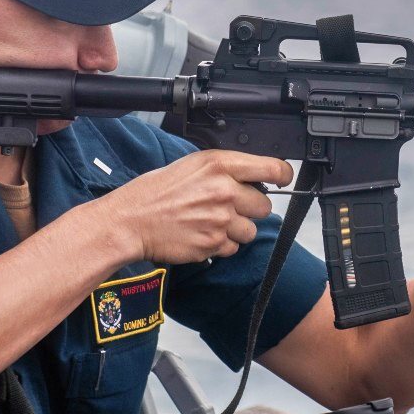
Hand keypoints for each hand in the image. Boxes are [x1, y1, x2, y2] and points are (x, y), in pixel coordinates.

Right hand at [100, 149, 294, 264]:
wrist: (131, 221)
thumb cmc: (155, 192)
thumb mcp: (191, 166)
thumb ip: (224, 169)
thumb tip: (252, 175)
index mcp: (219, 165)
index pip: (272, 168)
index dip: (282, 175)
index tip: (282, 179)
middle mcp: (225, 191)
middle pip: (264, 205)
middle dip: (250, 208)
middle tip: (227, 207)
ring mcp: (221, 219)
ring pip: (251, 230)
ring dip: (236, 229)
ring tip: (210, 222)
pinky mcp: (214, 243)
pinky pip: (233, 247)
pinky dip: (222, 244)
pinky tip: (202, 234)